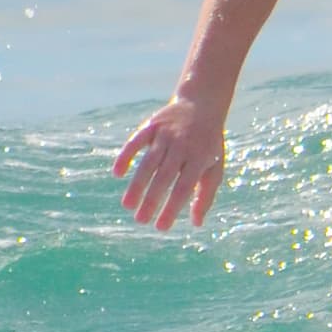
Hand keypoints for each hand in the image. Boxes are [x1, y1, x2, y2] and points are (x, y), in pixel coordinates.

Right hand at [115, 94, 228, 230]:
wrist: (202, 104)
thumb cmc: (208, 144)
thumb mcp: (214, 167)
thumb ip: (206, 195)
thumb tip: (195, 223)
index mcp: (199, 157)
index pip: (183, 187)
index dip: (171, 208)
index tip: (160, 227)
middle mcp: (182, 145)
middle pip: (164, 176)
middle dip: (151, 199)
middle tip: (140, 220)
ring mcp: (165, 134)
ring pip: (148, 162)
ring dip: (137, 184)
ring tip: (127, 205)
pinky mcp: (152, 125)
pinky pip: (136, 141)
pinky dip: (126, 155)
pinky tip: (117, 173)